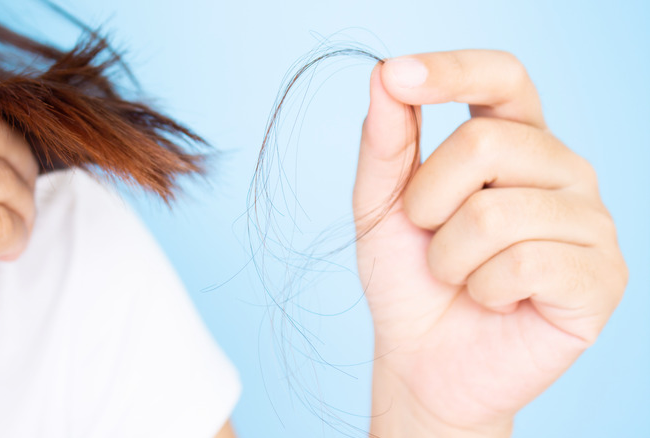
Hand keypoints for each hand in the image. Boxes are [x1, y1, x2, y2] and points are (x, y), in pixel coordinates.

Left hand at [353, 50, 627, 436]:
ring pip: (498, 213)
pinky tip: (496, 301)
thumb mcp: (382, 205)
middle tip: (429, 237)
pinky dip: (486, 289)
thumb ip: (386, 142)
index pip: (501, 78)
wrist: (424, 360)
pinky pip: (527, 263)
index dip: (452, 70)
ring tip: (461, 276)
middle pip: (484, 144)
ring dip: (450, 256)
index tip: (398, 75)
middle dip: (427, 201)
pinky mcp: (602, 275)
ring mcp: (588, 220)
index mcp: (514, 141)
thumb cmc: (409, 278)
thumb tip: (385, 75)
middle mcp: (561, 168)